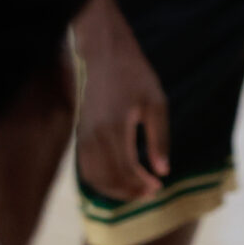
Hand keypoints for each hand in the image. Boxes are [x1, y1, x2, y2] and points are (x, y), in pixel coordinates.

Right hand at [75, 6, 170, 201]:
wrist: (103, 52)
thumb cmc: (133, 73)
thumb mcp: (155, 102)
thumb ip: (160, 139)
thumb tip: (163, 171)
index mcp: (114, 128)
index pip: (126, 171)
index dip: (142, 185)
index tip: (158, 187)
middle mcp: (94, 135)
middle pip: (108, 179)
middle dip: (129, 192)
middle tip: (149, 192)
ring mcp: (83, 134)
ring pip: (93, 176)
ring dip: (113, 189)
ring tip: (134, 189)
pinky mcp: (80, 132)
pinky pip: (85, 166)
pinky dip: (100, 179)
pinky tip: (118, 176)